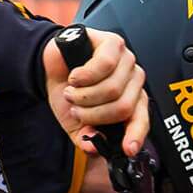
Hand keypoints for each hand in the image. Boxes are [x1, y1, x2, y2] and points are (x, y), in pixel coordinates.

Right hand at [42, 25, 148, 158]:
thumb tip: (94, 147)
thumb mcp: (76, 124)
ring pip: (113, 89)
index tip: (127, 149)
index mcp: (130, 101)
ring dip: (84, 96)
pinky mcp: (114, 44)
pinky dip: (83, 76)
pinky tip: (75, 76)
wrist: (51, 68)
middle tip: (77, 109)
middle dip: (93, 114)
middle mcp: (132, 81)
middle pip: (123, 107)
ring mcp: (126, 61)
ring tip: (72, 92)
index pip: (141, 119)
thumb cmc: (68, 92)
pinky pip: (105, 66)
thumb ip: (87, 139)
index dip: (135, 135)